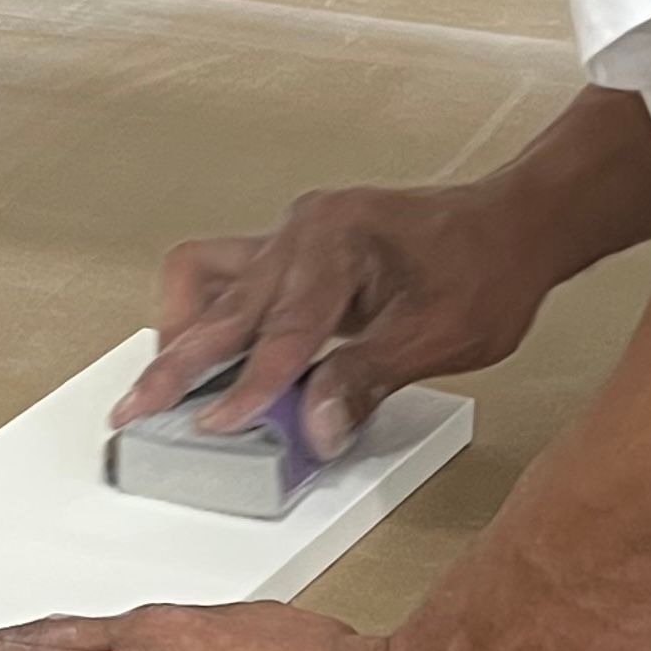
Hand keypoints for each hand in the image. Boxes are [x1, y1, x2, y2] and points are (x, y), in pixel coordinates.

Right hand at [111, 181, 554, 459]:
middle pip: (224, 306)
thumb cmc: (488, 268)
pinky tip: (202, 350)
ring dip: (181, 332)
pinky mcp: (291, 250)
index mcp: (340, 241)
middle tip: (137, 412)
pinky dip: (204, 313)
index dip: (247, 385)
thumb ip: (368, 379)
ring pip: (206, 279)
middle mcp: (305, 230)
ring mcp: (292, 236)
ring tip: (162, 384)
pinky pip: (224, 274)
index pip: (283, 329)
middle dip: (177, 364)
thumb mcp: (439, 337)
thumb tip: (315, 424)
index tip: (215, 425)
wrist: (513, 226)